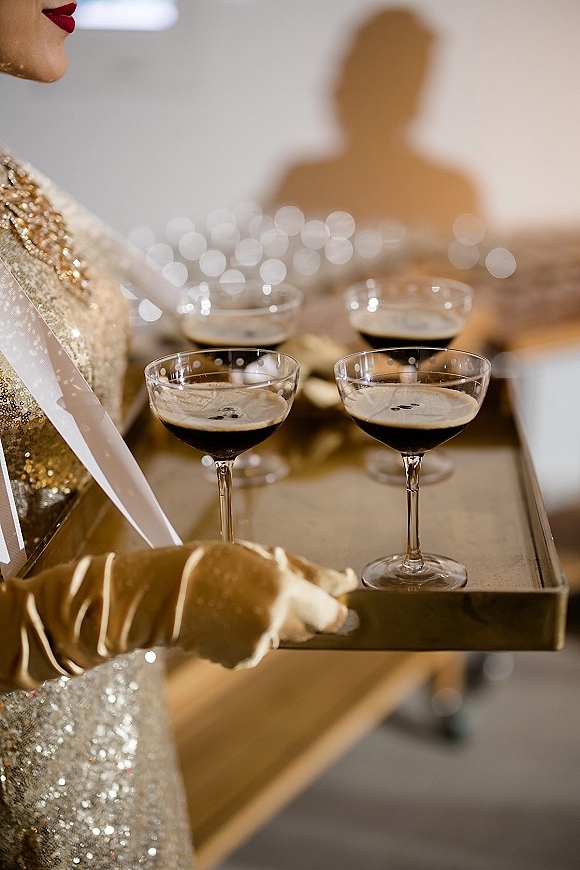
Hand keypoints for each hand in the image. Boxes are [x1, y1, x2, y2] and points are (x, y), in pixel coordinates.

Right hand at [0, 541, 356, 688]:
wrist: (162, 595)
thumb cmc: (212, 563)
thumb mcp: (263, 554)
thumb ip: (310, 572)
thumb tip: (347, 582)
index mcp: (283, 591)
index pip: (333, 614)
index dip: (338, 610)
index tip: (341, 602)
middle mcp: (275, 623)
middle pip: (312, 626)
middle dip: (303, 609)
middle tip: (270, 587)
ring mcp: (257, 646)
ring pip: (285, 635)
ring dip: (273, 620)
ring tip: (238, 598)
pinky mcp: (241, 661)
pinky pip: (261, 646)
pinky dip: (251, 633)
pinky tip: (226, 617)